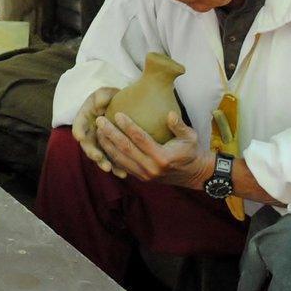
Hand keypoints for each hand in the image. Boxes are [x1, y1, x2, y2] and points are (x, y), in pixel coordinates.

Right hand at [71, 87, 121, 173]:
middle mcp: (89, 134)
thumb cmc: (113, 98)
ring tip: (109, 169)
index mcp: (84, 119)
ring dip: (103, 163)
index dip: (78, 130)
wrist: (125, 106)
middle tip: (97, 157)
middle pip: (87, 145)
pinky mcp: (110, 151)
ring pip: (98, 156)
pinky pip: (111, 161)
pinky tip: (123, 173)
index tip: (80, 136)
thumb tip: (99, 102)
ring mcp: (99, 144)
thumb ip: (103, 95)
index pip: (78, 125)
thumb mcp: (107, 93)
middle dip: (92, 152)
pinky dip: (116, 167)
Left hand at [94, 110, 215, 188]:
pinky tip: (103, 143)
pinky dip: (111, 155)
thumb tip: (170, 114)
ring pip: (120, 159)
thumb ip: (179, 126)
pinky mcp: (140, 177)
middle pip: (125, 149)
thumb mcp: (190, 137)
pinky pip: (122, 165)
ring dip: (107, 144)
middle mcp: (151, 168)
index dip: (128, 126)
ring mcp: (144, 175)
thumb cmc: (191, 151)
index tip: (118, 113)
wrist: (192, 174)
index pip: (140, 139)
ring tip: (98, 130)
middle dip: (111, 133)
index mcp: (162, 157)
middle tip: (100, 120)